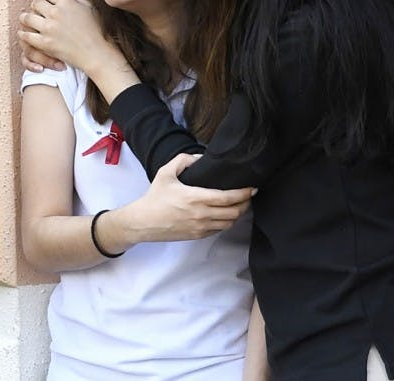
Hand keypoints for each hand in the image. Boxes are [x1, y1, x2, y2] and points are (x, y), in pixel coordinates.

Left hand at [18, 0, 111, 73]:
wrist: (96, 53)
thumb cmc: (96, 32)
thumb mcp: (91, 9)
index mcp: (68, 2)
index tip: (50, 4)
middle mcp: (56, 12)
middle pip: (36, 3)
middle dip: (37, 7)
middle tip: (39, 13)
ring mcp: (49, 28)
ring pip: (27, 17)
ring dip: (27, 19)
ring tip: (29, 21)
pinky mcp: (44, 42)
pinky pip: (26, 35)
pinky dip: (24, 34)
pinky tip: (27, 34)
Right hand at [117, 153, 254, 242]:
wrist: (141, 222)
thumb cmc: (154, 198)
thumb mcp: (165, 173)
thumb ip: (184, 160)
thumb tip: (200, 157)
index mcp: (195, 198)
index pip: (228, 197)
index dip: (244, 193)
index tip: (253, 188)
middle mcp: (200, 214)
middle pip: (234, 212)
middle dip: (246, 203)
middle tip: (249, 195)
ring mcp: (200, 227)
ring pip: (229, 223)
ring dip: (238, 214)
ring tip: (241, 204)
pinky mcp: (197, 235)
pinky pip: (219, 230)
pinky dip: (227, 222)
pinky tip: (227, 214)